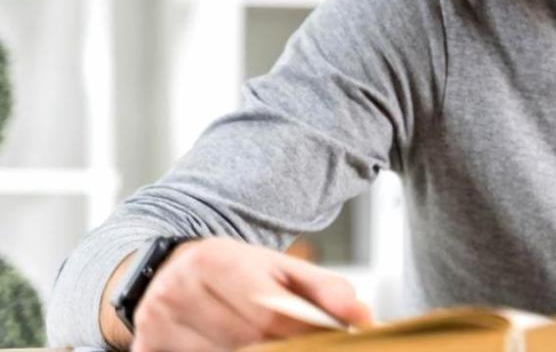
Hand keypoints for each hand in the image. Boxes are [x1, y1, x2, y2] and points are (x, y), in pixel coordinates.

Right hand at [124, 237, 371, 351]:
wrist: (165, 270)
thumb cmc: (234, 273)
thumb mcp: (280, 268)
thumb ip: (326, 290)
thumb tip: (364, 316)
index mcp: (217, 260)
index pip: (268, 310)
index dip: (302, 335)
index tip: (328, 342)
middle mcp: (180, 290)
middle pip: (246, 341)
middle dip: (283, 351)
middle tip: (305, 345)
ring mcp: (157, 322)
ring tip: (267, 345)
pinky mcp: (145, 347)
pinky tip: (234, 348)